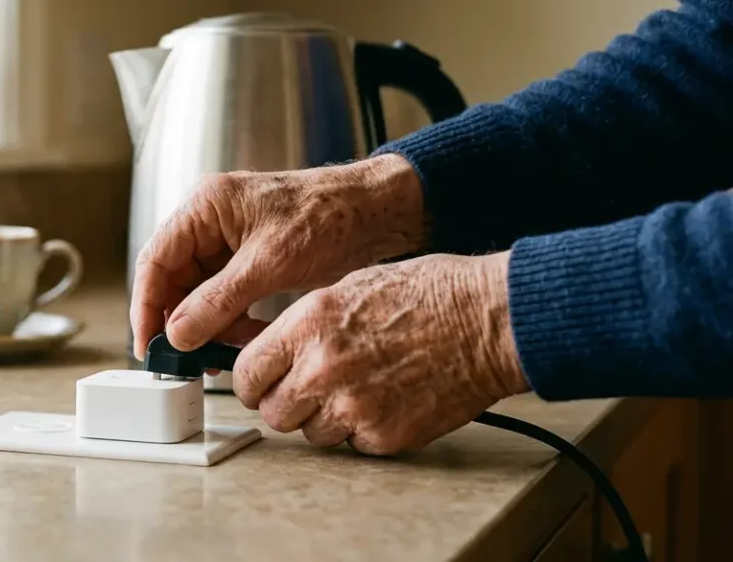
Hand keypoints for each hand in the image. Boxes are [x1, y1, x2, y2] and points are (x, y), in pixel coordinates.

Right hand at [131, 154, 428, 358]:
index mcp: (206, 206)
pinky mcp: (250, 258)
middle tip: (187, 358)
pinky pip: (225, 294)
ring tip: (228, 350)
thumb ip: (218, 299)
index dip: (147, 305)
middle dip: (182, 320)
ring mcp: (230, 239)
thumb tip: (179, 331)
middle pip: (174, 278)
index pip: (155, 259)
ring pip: (199, 291)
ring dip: (210, 324)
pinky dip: (231, 319)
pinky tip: (247, 337)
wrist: (378, 213)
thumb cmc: (330, 216)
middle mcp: (211, 220)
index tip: (150, 343)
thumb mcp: (268, 263)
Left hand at [232, 252, 530, 455]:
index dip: (253, 381)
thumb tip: (271, 355)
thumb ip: (302, 328)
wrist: (487, 320)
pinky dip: (365, 430)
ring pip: (311, 434)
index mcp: (308, 325)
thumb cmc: (426, 295)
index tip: (261, 383)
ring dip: (325, 419)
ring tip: (357, 389)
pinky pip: (354, 445)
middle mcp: (323, 368)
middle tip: (308, 392)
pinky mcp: (385, 435)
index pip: (247, 372)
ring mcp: (354, 406)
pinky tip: (387, 400)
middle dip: (286, 404)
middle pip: (273, 413)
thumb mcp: (346, 289)